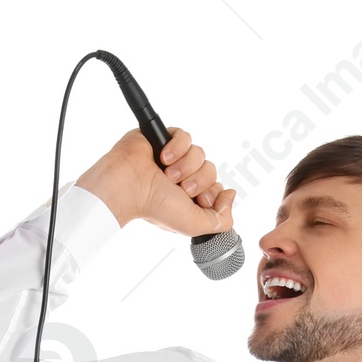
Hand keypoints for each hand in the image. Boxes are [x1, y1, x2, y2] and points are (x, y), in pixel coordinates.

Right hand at [76, 127, 235, 237]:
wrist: (129, 187)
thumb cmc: (156, 208)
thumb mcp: (195, 225)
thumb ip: (221, 220)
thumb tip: (231, 195)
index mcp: (190, 198)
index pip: (217, 188)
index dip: (212, 193)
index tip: (199, 200)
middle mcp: (184, 178)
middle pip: (211, 170)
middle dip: (198, 181)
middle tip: (179, 188)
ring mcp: (175, 159)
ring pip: (200, 153)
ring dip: (186, 166)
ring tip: (167, 174)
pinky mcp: (166, 139)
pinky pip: (186, 137)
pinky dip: (177, 147)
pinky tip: (163, 157)